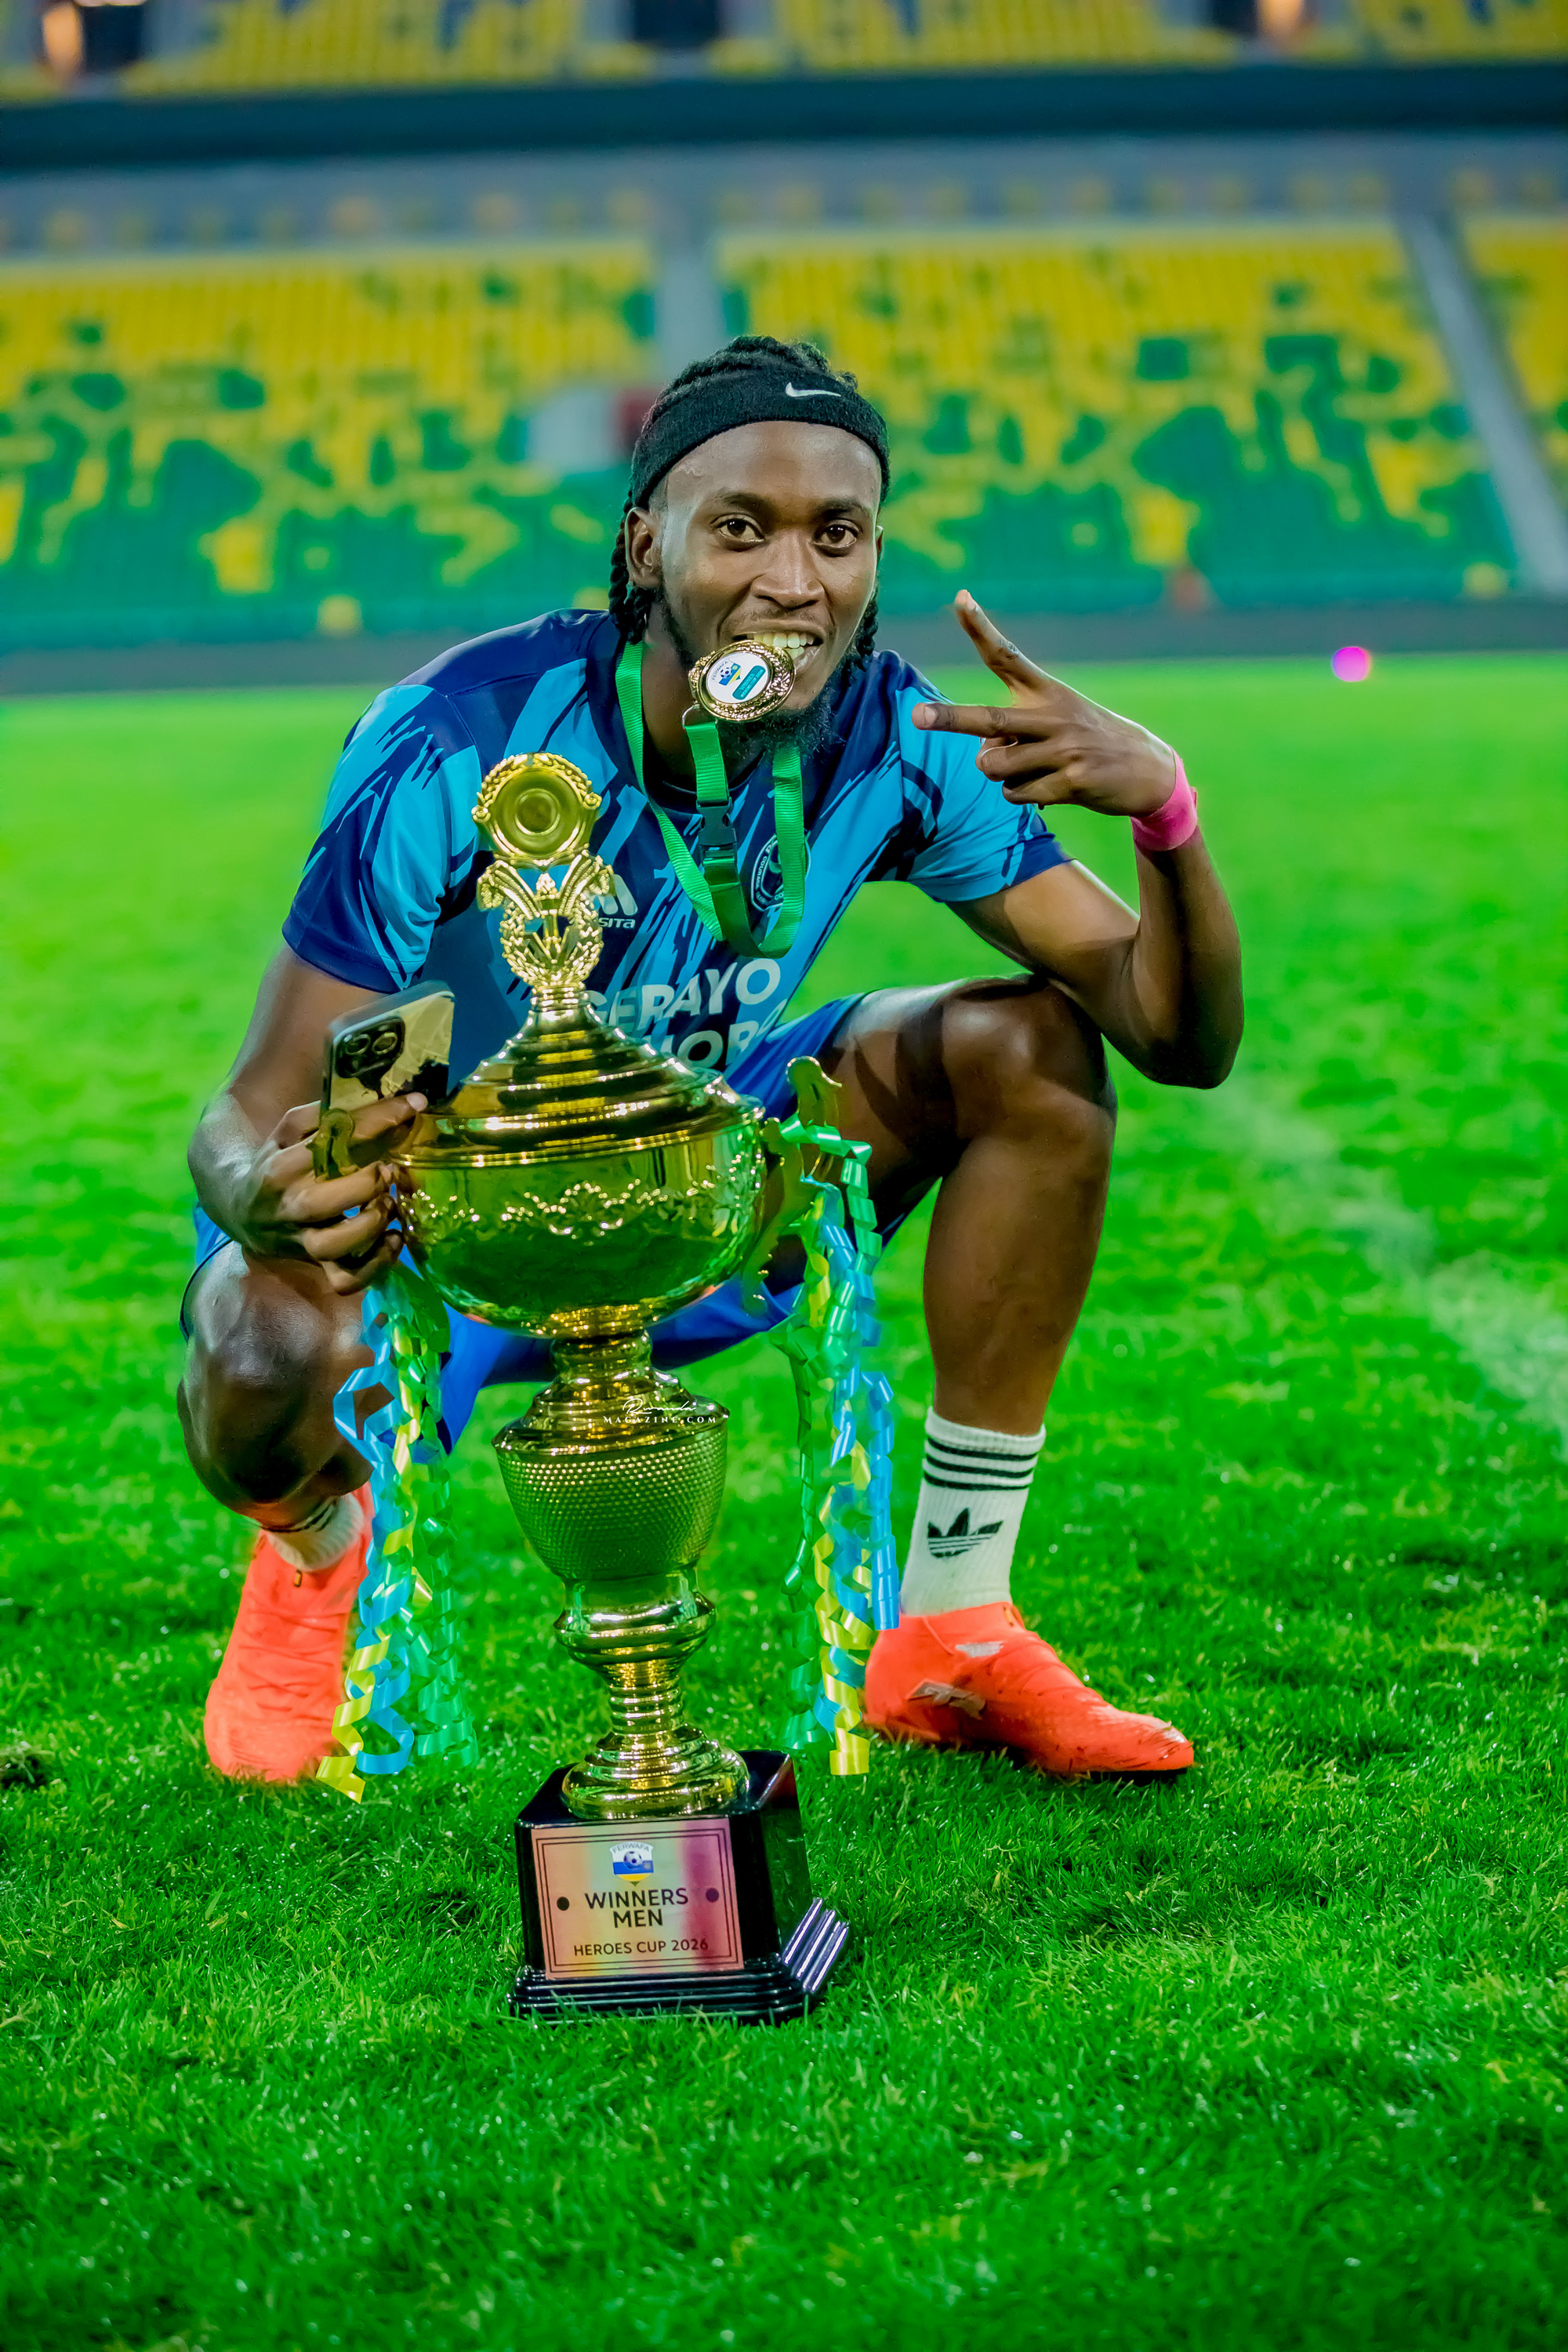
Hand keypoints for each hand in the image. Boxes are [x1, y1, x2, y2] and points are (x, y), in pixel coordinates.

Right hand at [231, 1093, 425, 1294]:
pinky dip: (377, 1264)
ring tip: (389, 1205)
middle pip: (326, 1201)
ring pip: (337, 1246)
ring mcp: (302, 1241)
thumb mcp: (288, 1132)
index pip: (331, 1141)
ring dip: (372, 1225)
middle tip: (390, 1170)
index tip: (412, 1105)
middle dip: (367, 1183)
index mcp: (281, 1167)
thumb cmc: (277, 1163)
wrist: (240, 1210)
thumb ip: (325, 1115)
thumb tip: (386, 1101)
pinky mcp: (316, 1265)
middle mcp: (290, 1207)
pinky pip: (347, 1279)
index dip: (377, 1121)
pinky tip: (394, 1238)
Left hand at [913, 591, 1177, 818]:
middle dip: (950, 719)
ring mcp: (1063, 750)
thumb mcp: (1058, 722)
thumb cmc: (1088, 742)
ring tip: (1031, 769)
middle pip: (990, 720)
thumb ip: (1013, 735)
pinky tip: (1049, 788)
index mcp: (1047, 692)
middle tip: (917, 716)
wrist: (1148, 770)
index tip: (959, 598)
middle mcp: (1053, 716)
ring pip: (995, 767)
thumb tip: (982, 760)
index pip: (1007, 656)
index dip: (980, 629)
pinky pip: (1016, 795)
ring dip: (999, 774)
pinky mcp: (1071, 782)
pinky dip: (1020, 795)